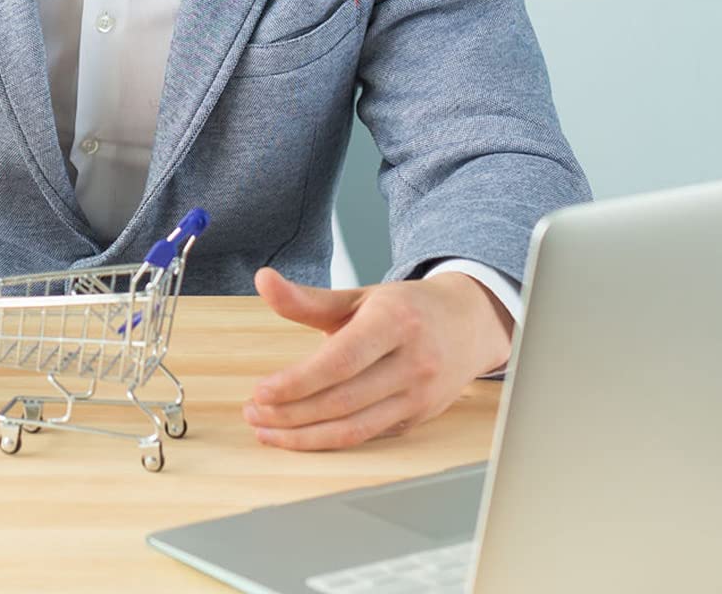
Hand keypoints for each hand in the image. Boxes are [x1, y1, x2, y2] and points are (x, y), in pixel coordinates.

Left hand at [241, 267, 514, 451]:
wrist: (468, 324)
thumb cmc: (405, 307)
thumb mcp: (359, 295)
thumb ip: (308, 298)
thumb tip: (263, 281)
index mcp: (395, 323)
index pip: (340, 360)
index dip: (298, 381)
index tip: (261, 391)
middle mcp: (412, 362)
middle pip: (343, 400)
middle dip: (292, 413)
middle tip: (253, 413)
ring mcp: (419, 396)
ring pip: (355, 428)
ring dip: (305, 436)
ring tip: (267, 429)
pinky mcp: (418, 419)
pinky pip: (368, 436)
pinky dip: (330, 441)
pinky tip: (300, 436)